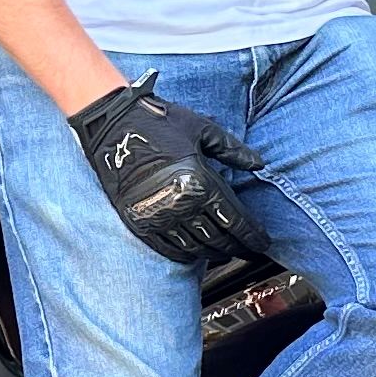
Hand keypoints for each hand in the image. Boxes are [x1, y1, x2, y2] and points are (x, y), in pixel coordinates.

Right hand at [67, 81, 268, 266]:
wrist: (112, 125)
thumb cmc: (158, 122)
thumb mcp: (202, 129)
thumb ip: (232, 149)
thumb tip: (257, 163)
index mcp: (201, 182)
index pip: (236, 221)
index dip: (253, 236)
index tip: (263, 242)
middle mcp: (182, 205)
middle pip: (218, 239)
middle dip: (237, 247)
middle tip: (247, 250)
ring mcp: (159, 216)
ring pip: (195, 248)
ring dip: (213, 253)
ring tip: (224, 252)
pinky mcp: (139, 221)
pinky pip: (168, 248)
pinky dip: (186, 255)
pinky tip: (194, 254)